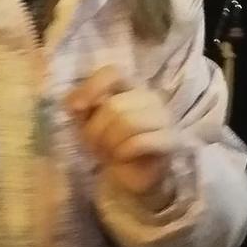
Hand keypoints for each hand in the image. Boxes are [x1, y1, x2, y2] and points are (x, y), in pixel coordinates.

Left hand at [66, 66, 183, 204]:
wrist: (129, 173)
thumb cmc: (108, 142)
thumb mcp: (85, 121)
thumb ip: (79, 105)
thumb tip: (75, 104)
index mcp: (130, 87)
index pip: (113, 73)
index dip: (92, 87)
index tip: (75, 109)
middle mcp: (150, 97)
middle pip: (114, 106)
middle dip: (96, 131)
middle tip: (95, 146)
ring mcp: (164, 118)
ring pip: (128, 122)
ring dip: (109, 143)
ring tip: (109, 153)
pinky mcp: (170, 140)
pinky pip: (140, 141)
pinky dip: (124, 151)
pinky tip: (123, 157)